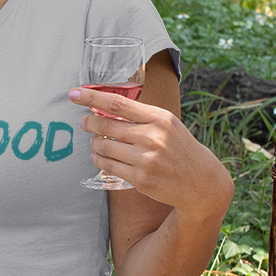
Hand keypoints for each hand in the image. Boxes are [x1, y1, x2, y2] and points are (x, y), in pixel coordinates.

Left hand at [69, 86, 231, 212]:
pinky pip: (108, 166)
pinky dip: (99, 160)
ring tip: (96, 142)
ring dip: (95, 144)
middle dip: (89, 123)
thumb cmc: (179, 148)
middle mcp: (153, 137)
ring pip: (104, 147)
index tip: (74, 94)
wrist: (201, 181)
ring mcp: (146, 159)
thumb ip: (140, 116)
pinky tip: (99, 157)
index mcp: (159, 118)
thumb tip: (105, 108)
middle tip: (83, 122)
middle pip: (106, 126)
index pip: (118, 104)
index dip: (92, 97)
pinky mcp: (140, 179)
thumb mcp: (167, 124)